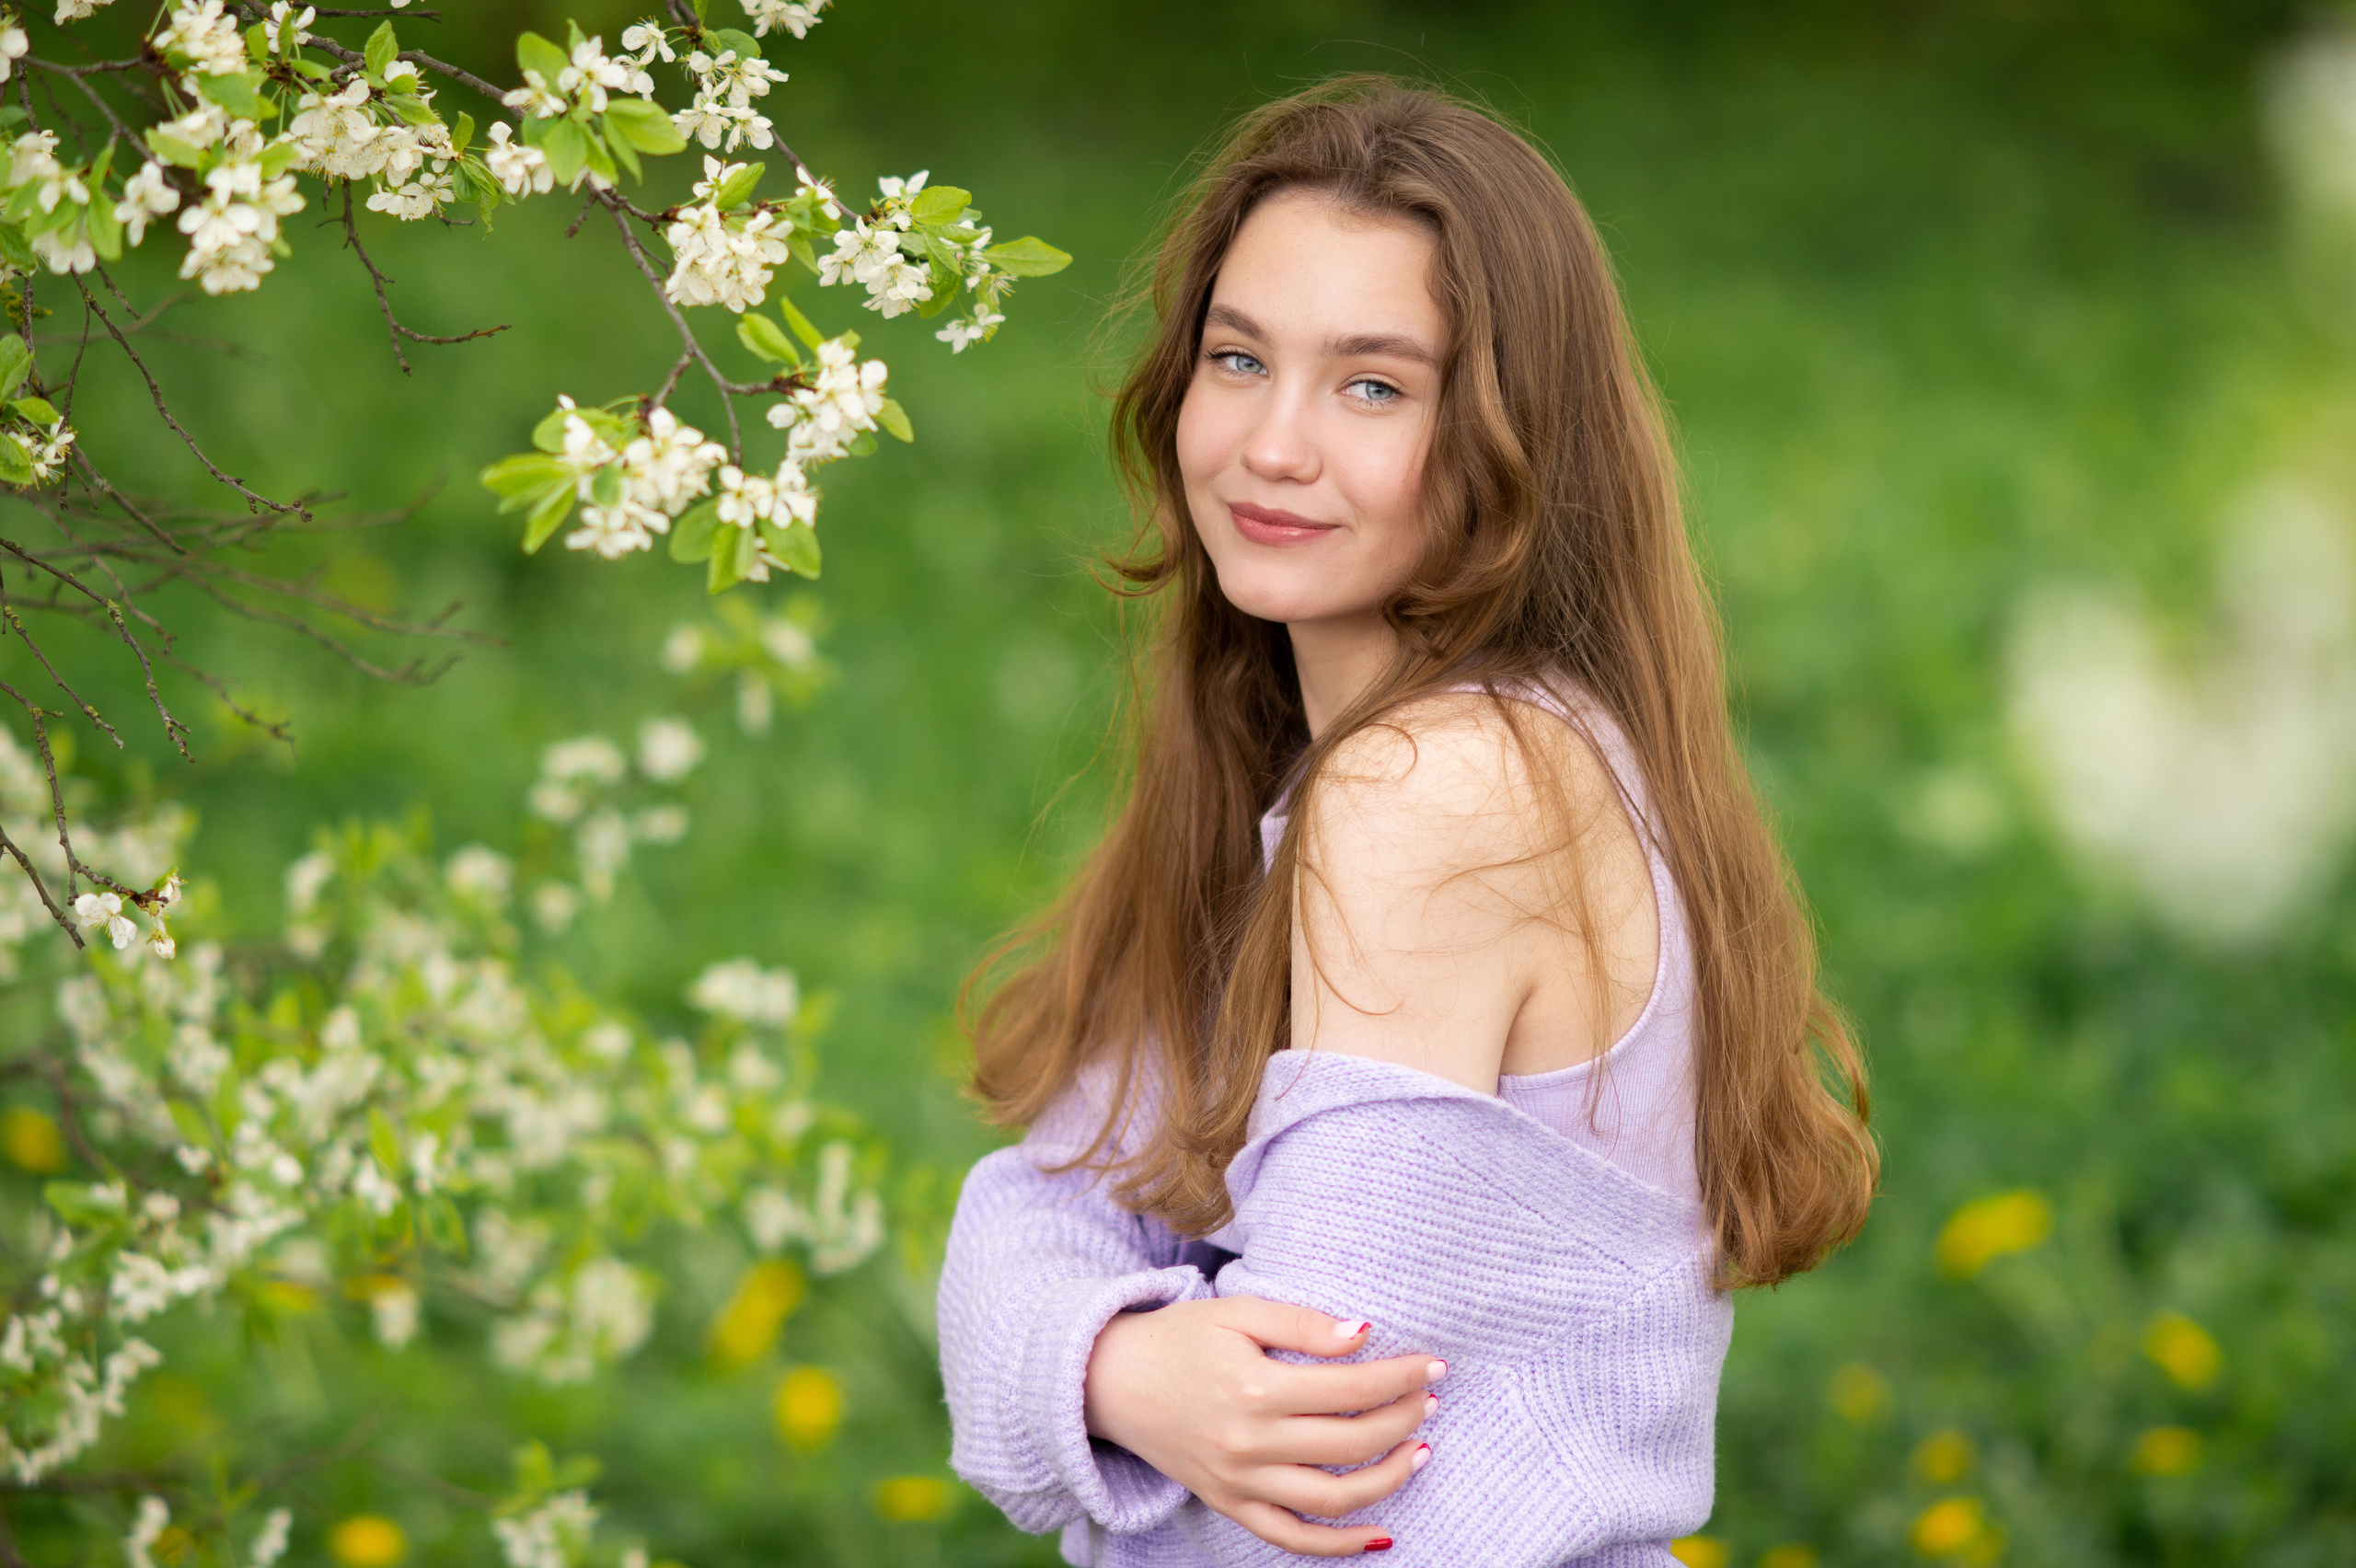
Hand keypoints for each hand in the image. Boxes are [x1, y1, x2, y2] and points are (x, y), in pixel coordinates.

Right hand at [1083, 1296, 1443, 1556]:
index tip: (1433, 1365)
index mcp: (1256, 1389)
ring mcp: (1240, 1483)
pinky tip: (1382, 1530)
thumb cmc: (1179, 1338)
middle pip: (1352, 1444)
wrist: (1110, 1381)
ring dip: (1389, 1478)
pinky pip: (1293, 1538)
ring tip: (1420, 1450)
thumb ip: (1303, 1324)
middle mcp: (1251, 1444)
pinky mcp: (1229, 1504)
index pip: (1352, 1390)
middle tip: (1429, 1398)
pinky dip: (1340, 1545)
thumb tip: (1364, 1335)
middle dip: (1404, 1420)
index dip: (1401, 1378)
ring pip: (1334, 1499)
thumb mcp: (1238, 1312)